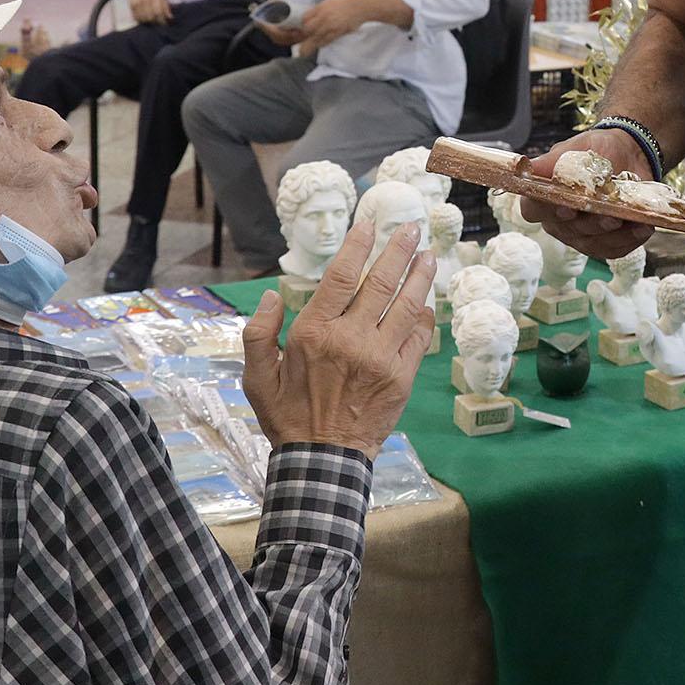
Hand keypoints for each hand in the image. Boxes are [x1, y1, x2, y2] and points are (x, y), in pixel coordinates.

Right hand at [127, 0, 170, 26]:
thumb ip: (165, 6)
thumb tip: (170, 18)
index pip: (159, 13)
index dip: (162, 21)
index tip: (164, 23)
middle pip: (150, 17)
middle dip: (155, 22)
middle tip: (158, 22)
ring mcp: (137, 2)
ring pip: (143, 18)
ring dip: (148, 22)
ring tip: (151, 21)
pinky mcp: (131, 4)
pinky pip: (135, 17)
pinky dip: (140, 20)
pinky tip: (144, 19)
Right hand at [241, 218, 435, 456]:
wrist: (323, 459)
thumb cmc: (288, 416)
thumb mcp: (256, 377)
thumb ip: (258, 333)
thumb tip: (273, 296)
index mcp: (315, 334)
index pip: (340, 277)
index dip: (357, 246)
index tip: (369, 225)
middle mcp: (351, 340)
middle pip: (381, 284)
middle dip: (398, 251)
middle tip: (411, 228)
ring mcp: (381, 358)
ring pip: (406, 306)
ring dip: (420, 277)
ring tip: (428, 256)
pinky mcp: (402, 377)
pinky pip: (419, 337)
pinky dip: (425, 316)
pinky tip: (426, 302)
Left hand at [291, 0, 375, 51]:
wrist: (359, 7)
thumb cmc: (344, 5)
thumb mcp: (329, 3)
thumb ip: (318, 11)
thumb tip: (309, 19)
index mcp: (320, 7)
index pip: (305, 18)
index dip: (301, 25)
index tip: (300, 31)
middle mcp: (323, 16)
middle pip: (308, 29)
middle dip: (303, 36)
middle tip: (299, 42)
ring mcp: (330, 24)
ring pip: (315, 37)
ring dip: (308, 45)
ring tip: (302, 52)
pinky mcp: (337, 32)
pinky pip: (326, 40)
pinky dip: (320, 44)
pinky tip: (317, 47)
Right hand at [519, 127, 654, 259]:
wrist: (628, 154)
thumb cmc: (595, 152)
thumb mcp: (571, 150)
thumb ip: (550, 162)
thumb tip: (527, 167)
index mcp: (546, 199)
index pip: (532, 210)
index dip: (545, 210)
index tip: (563, 204)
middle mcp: (561, 223)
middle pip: (568, 229)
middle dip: (587, 222)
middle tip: (604, 213)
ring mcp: (583, 236)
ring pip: (592, 242)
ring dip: (610, 233)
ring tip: (625, 219)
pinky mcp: (607, 245)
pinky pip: (615, 249)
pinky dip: (629, 240)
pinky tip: (642, 228)